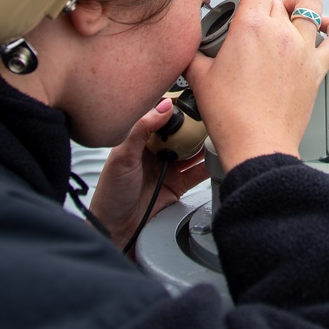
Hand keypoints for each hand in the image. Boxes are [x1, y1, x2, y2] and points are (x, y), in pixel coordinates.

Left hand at [89, 99, 208, 252]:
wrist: (116, 229)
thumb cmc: (111, 193)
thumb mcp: (123, 155)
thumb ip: (142, 128)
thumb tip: (164, 105)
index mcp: (140, 139)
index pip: (162, 117)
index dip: (176, 108)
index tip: (192, 99)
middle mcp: (156, 151)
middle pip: (181, 133)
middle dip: (195, 125)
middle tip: (210, 116)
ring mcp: (169, 167)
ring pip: (193, 151)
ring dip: (204, 144)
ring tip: (217, 134)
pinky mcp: (178, 184)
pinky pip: (197, 172)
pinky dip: (208, 165)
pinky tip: (215, 157)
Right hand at [184, 0, 328, 171]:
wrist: (256, 144)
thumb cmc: (230, 116)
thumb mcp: (198, 76)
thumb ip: (194, 52)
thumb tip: (192, 46)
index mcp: (251, 27)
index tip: (239, 4)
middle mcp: (281, 33)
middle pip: (278, 0)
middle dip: (264, 6)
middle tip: (253, 24)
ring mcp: (303, 50)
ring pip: (311, 7)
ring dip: (299, 6)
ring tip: (289, 14)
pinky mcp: (317, 69)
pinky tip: (327, 26)